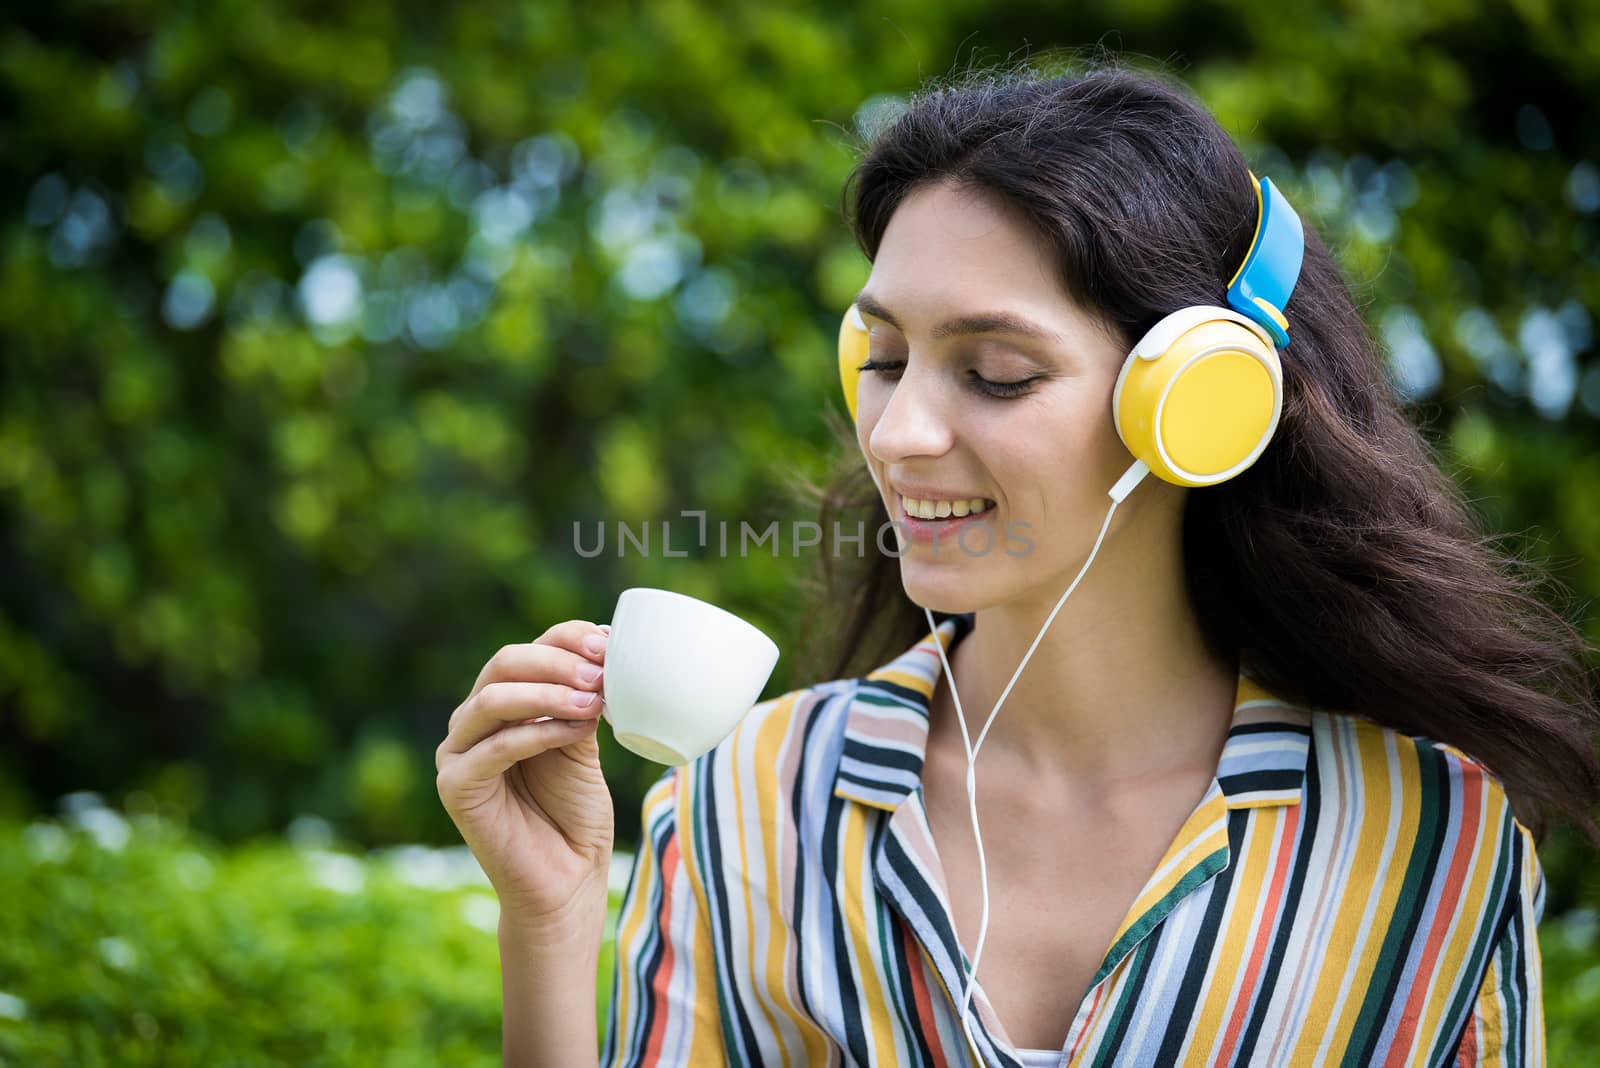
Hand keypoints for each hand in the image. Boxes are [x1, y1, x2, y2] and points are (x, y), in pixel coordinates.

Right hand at [435, 620, 614, 938]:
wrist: (566, 881)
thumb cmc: (575, 813)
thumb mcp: (583, 743)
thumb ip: (581, 701)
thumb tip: (604, 649)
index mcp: (501, 704)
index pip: (526, 650)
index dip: (566, 637)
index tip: (609, 642)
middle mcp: (472, 722)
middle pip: (505, 663)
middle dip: (558, 660)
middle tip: (602, 671)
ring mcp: (456, 753)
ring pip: (494, 698)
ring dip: (549, 692)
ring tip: (594, 699)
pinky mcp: (455, 787)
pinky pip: (496, 747)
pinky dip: (541, 732)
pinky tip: (577, 731)